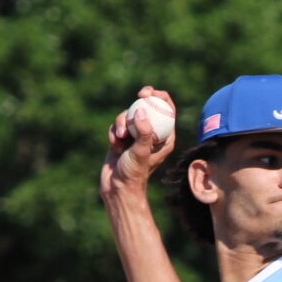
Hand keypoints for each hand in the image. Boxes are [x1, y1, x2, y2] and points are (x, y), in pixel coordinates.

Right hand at [99, 85, 176, 200]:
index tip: (149, 93)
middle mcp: (151, 135)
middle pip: (147, 107)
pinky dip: (114, 133)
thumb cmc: (134, 173)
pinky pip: (117, 126)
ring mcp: (135, 136)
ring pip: (128, 115)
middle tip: (139, 95)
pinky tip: (114, 146)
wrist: (117, 188)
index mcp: (164, 138)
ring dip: (122, 123)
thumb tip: (141, 111)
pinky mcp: (121, 139)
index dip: (160, 96)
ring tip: (120, 138)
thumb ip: (143, 132)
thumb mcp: (141, 152)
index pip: (167, 110)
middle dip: (140, 101)